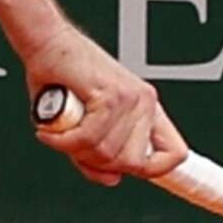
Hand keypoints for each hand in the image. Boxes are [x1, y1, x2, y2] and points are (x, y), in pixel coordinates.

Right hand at [22, 22, 184, 185]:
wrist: (47, 43)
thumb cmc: (62, 78)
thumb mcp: (85, 123)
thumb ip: (99, 154)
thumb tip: (112, 179)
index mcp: (146, 108)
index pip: (174, 152)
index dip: (157, 170)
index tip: (129, 174)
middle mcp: (144, 102)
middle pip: (132, 163)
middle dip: (97, 162)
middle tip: (73, 145)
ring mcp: (131, 98)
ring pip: (108, 154)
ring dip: (75, 150)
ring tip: (60, 132)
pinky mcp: (111, 95)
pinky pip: (89, 139)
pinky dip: (64, 141)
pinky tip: (51, 132)